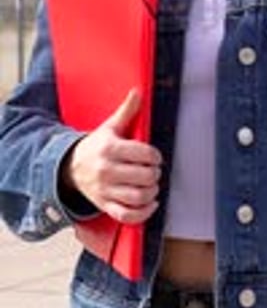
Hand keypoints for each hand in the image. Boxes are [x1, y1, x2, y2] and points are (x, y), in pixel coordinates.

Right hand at [62, 88, 161, 223]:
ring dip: (151, 193)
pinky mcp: (105, 205)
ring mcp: (105, 190)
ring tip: (152, 185)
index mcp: (110, 149)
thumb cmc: (96, 146)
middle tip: (154, 170)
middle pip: (143, 176)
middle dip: (154, 174)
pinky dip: (142, 213)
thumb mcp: (110, 126)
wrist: (71, 168)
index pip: (143, 154)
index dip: (155, 156)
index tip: (155, 157)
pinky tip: (150, 203)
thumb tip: (138, 91)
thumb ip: (127, 110)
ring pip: (137, 197)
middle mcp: (107, 170)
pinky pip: (126, 215)